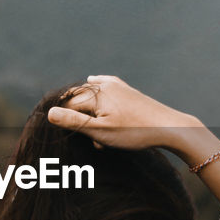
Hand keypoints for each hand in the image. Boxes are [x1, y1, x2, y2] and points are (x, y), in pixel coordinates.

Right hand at [47, 75, 198, 150]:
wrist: (169, 127)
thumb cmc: (134, 132)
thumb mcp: (101, 131)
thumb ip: (74, 121)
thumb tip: (49, 113)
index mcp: (96, 94)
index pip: (69, 106)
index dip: (67, 122)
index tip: (70, 137)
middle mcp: (105, 86)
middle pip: (79, 99)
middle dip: (80, 119)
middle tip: (92, 140)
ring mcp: (117, 86)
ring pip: (92, 94)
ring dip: (90, 113)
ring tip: (101, 135)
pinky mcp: (127, 89)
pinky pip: (106, 83)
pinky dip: (97, 85)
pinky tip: (93, 79)